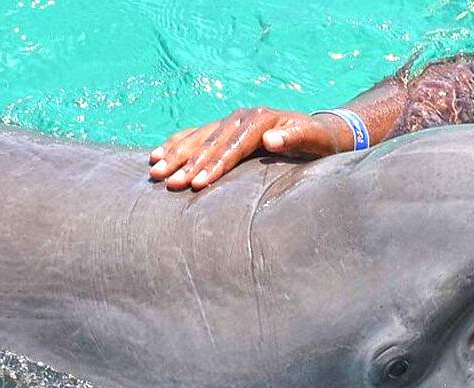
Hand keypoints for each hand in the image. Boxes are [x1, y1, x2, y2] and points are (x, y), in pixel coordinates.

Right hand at [148, 107, 346, 190]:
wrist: (318, 131)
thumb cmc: (317, 141)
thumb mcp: (313, 139)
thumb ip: (295, 138)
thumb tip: (271, 140)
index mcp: (260, 120)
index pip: (232, 147)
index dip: (214, 166)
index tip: (198, 184)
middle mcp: (241, 117)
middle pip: (210, 143)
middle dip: (188, 164)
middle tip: (170, 183)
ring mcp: (230, 120)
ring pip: (197, 138)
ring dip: (175, 155)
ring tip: (155, 172)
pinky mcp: (224, 126)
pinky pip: (195, 135)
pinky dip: (175, 144)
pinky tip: (156, 154)